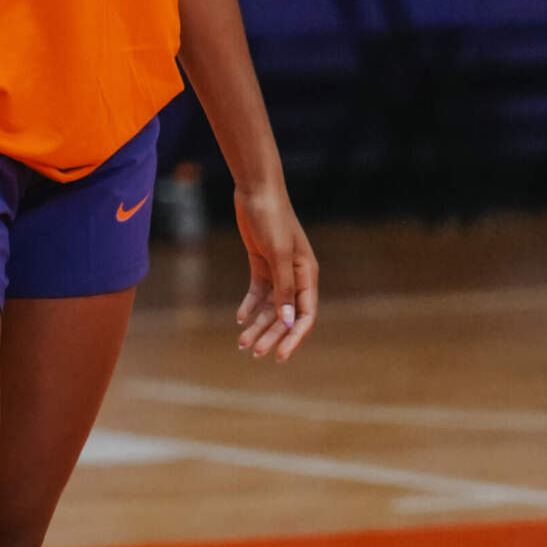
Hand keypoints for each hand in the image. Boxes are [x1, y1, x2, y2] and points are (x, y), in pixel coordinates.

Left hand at [233, 179, 317, 362]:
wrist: (256, 191)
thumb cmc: (272, 219)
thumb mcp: (278, 255)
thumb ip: (284, 288)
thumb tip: (287, 321)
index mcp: (307, 274)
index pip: (305, 314)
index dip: (294, 337)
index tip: (280, 355)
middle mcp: (295, 276)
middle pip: (284, 315)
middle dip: (270, 335)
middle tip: (252, 352)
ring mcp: (278, 270)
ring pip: (270, 307)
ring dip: (257, 325)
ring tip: (241, 342)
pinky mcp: (261, 264)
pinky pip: (257, 293)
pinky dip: (249, 306)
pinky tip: (239, 319)